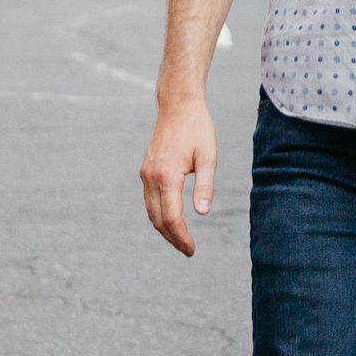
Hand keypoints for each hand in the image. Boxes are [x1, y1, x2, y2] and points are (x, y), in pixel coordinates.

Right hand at [140, 94, 218, 254]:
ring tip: (181, 240)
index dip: (181, 237)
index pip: (172, 218)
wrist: (178, 104)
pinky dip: (159, 214)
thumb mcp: (208, 157)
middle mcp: (151, 177)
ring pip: (150, 211)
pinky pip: (149, 200)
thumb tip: (202, 213)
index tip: (191, 250)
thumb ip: (205, 186)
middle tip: (188, 250)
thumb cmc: (197, 128)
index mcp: (167, 175)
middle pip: (158, 219)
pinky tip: (172, 219)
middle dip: (172, 238)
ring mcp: (146, 173)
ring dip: (164, 228)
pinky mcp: (146, 170)